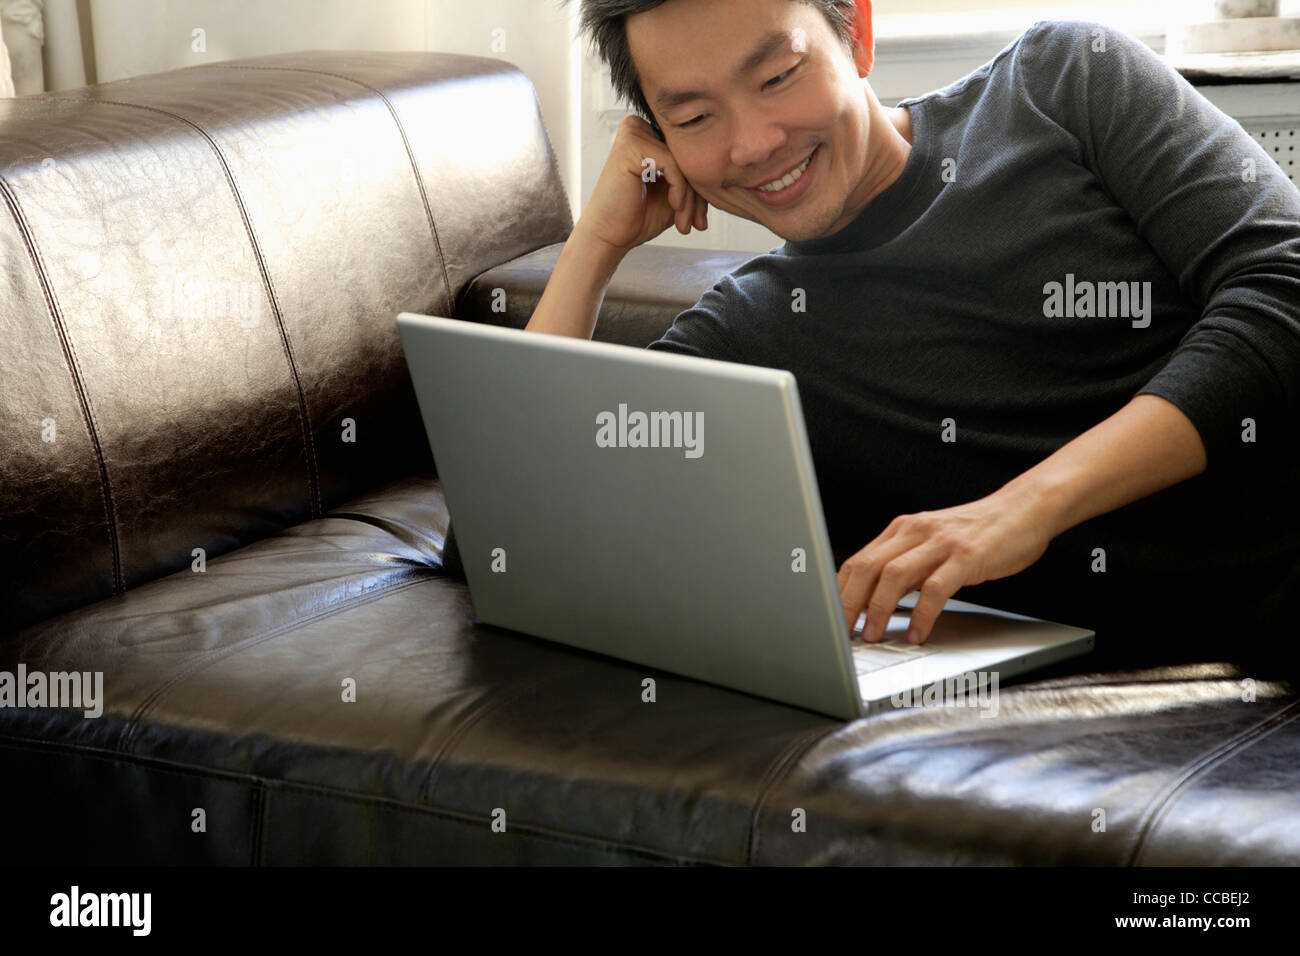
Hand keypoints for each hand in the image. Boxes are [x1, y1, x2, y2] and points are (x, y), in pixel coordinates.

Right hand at [575, 115, 708, 255]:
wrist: (609, 237)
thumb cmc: (639, 217)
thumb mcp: (676, 195)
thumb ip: (695, 178)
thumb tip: (728, 170)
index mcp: (648, 134)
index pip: (687, 154)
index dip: (700, 187)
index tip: (701, 219)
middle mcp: (639, 127)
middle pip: (686, 156)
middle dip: (697, 194)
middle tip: (697, 224)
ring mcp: (633, 133)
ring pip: (683, 161)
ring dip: (690, 197)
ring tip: (685, 223)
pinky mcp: (631, 145)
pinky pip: (673, 164)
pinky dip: (680, 190)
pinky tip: (674, 209)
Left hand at [836, 489, 1055, 644]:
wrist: (1025, 509)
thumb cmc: (978, 531)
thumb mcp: (932, 542)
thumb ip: (906, 564)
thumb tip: (876, 599)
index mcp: (902, 529)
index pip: (857, 561)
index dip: (840, 591)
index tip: (831, 617)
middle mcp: (915, 531)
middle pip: (867, 567)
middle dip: (848, 603)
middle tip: (842, 631)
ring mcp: (940, 543)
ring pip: (893, 575)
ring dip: (878, 609)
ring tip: (873, 634)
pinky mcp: (966, 557)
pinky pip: (935, 588)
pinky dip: (922, 614)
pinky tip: (917, 633)